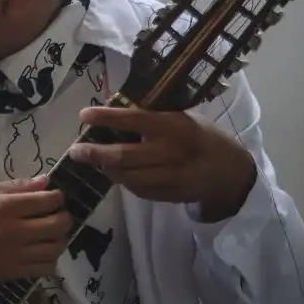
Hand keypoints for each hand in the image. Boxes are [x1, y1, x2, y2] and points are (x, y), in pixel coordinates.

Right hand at [0, 177, 71, 300]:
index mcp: (4, 207)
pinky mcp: (14, 272)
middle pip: (59, 224)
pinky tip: (42, 252)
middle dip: (64, 217)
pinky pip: (46, 267)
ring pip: (57, 247)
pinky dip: (51, 259)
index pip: (48, 200)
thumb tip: (45, 181)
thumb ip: (14, 186)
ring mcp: (15, 254)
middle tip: (56, 215)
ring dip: (60, 239)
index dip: (57, 197)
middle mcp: (14, 230)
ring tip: (51, 235)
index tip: (53, 198)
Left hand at [69, 106, 255, 220]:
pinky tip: (117, 171)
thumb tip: (113, 109)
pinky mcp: (164, 195)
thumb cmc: (200, 138)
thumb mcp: (181, 119)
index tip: (84, 114)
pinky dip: (122, 179)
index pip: (133, 120)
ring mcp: (166, 177)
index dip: (105, 117)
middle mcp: (168, 153)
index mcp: (173, 127)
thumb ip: (152, 117)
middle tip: (75, 150)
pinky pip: (134, 188)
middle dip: (93, 153)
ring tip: (94, 159)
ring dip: (105, 168)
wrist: (228, 172)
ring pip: (124, 175)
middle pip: (121, 155)